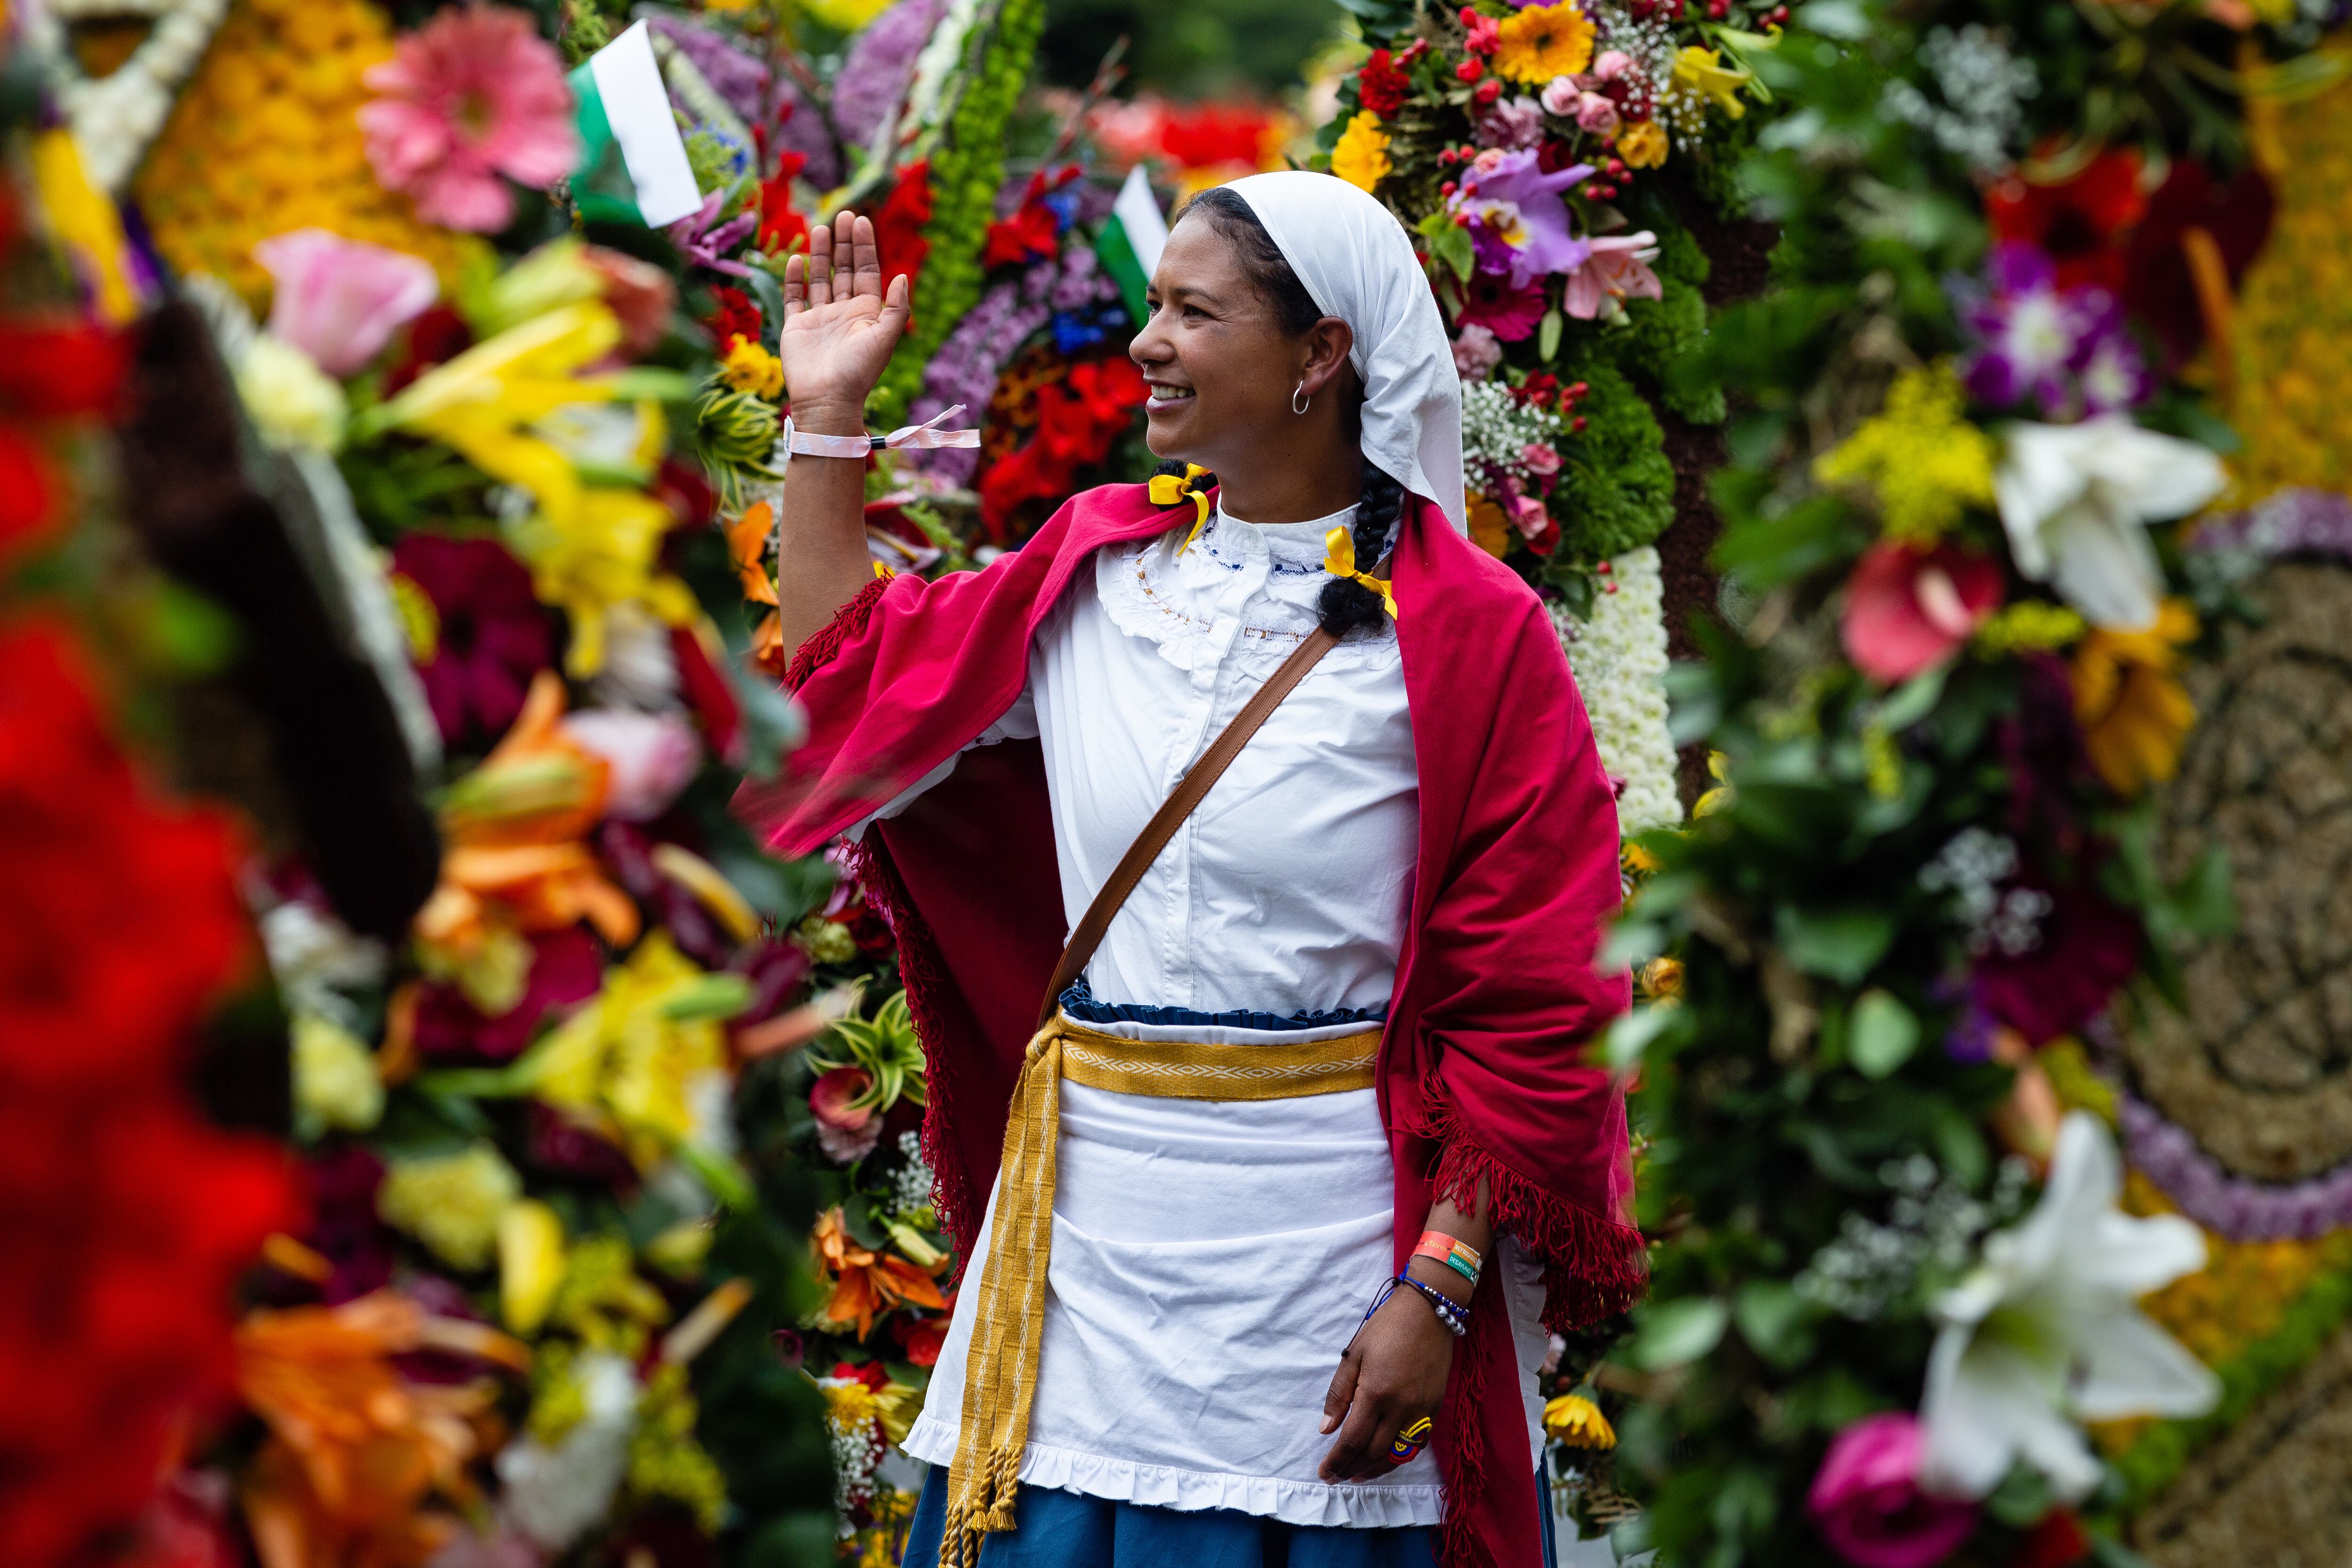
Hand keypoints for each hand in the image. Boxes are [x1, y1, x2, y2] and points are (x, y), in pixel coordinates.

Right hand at [777, 209, 910, 430]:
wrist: (827, 401)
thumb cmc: (859, 372)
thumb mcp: (885, 338)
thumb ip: (897, 307)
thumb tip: (903, 276)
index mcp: (867, 314)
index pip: (866, 272)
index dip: (864, 247)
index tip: (861, 221)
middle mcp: (843, 313)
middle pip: (844, 270)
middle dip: (844, 243)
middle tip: (843, 215)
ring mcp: (819, 319)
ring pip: (820, 278)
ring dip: (821, 254)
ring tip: (821, 228)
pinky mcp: (796, 327)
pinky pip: (794, 297)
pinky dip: (794, 278)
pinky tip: (796, 259)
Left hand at [1317, 1271, 1459, 1482]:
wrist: (1428, 1312)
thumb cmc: (1386, 1328)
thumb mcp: (1353, 1354)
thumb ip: (1339, 1394)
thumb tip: (1326, 1429)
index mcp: (1376, 1393)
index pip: (1352, 1441)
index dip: (1336, 1462)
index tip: (1324, 1473)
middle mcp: (1401, 1408)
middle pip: (1373, 1453)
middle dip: (1351, 1469)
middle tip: (1336, 1476)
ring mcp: (1421, 1411)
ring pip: (1398, 1454)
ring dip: (1375, 1469)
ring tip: (1357, 1475)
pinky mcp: (1434, 1408)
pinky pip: (1417, 1444)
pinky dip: (1400, 1457)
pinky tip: (1385, 1459)